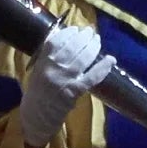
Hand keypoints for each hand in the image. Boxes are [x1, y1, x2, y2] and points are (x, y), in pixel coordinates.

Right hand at [19, 25, 112, 146]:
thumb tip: (65, 41)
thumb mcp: (37, 72)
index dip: (67, 33)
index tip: (75, 29)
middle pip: (72, 47)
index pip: (56, 41)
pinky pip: (91, 77)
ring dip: (93, 47)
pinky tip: (110, 59)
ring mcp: (64, 80)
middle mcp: (52, 69)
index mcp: (42, 63)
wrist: (36, 118)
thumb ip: (48, 58)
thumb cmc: (37, 94)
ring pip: (83, 58)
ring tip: (97, 40)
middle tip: (90, 32)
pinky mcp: (74, 91)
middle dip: (83, 37)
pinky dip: (102, 67)